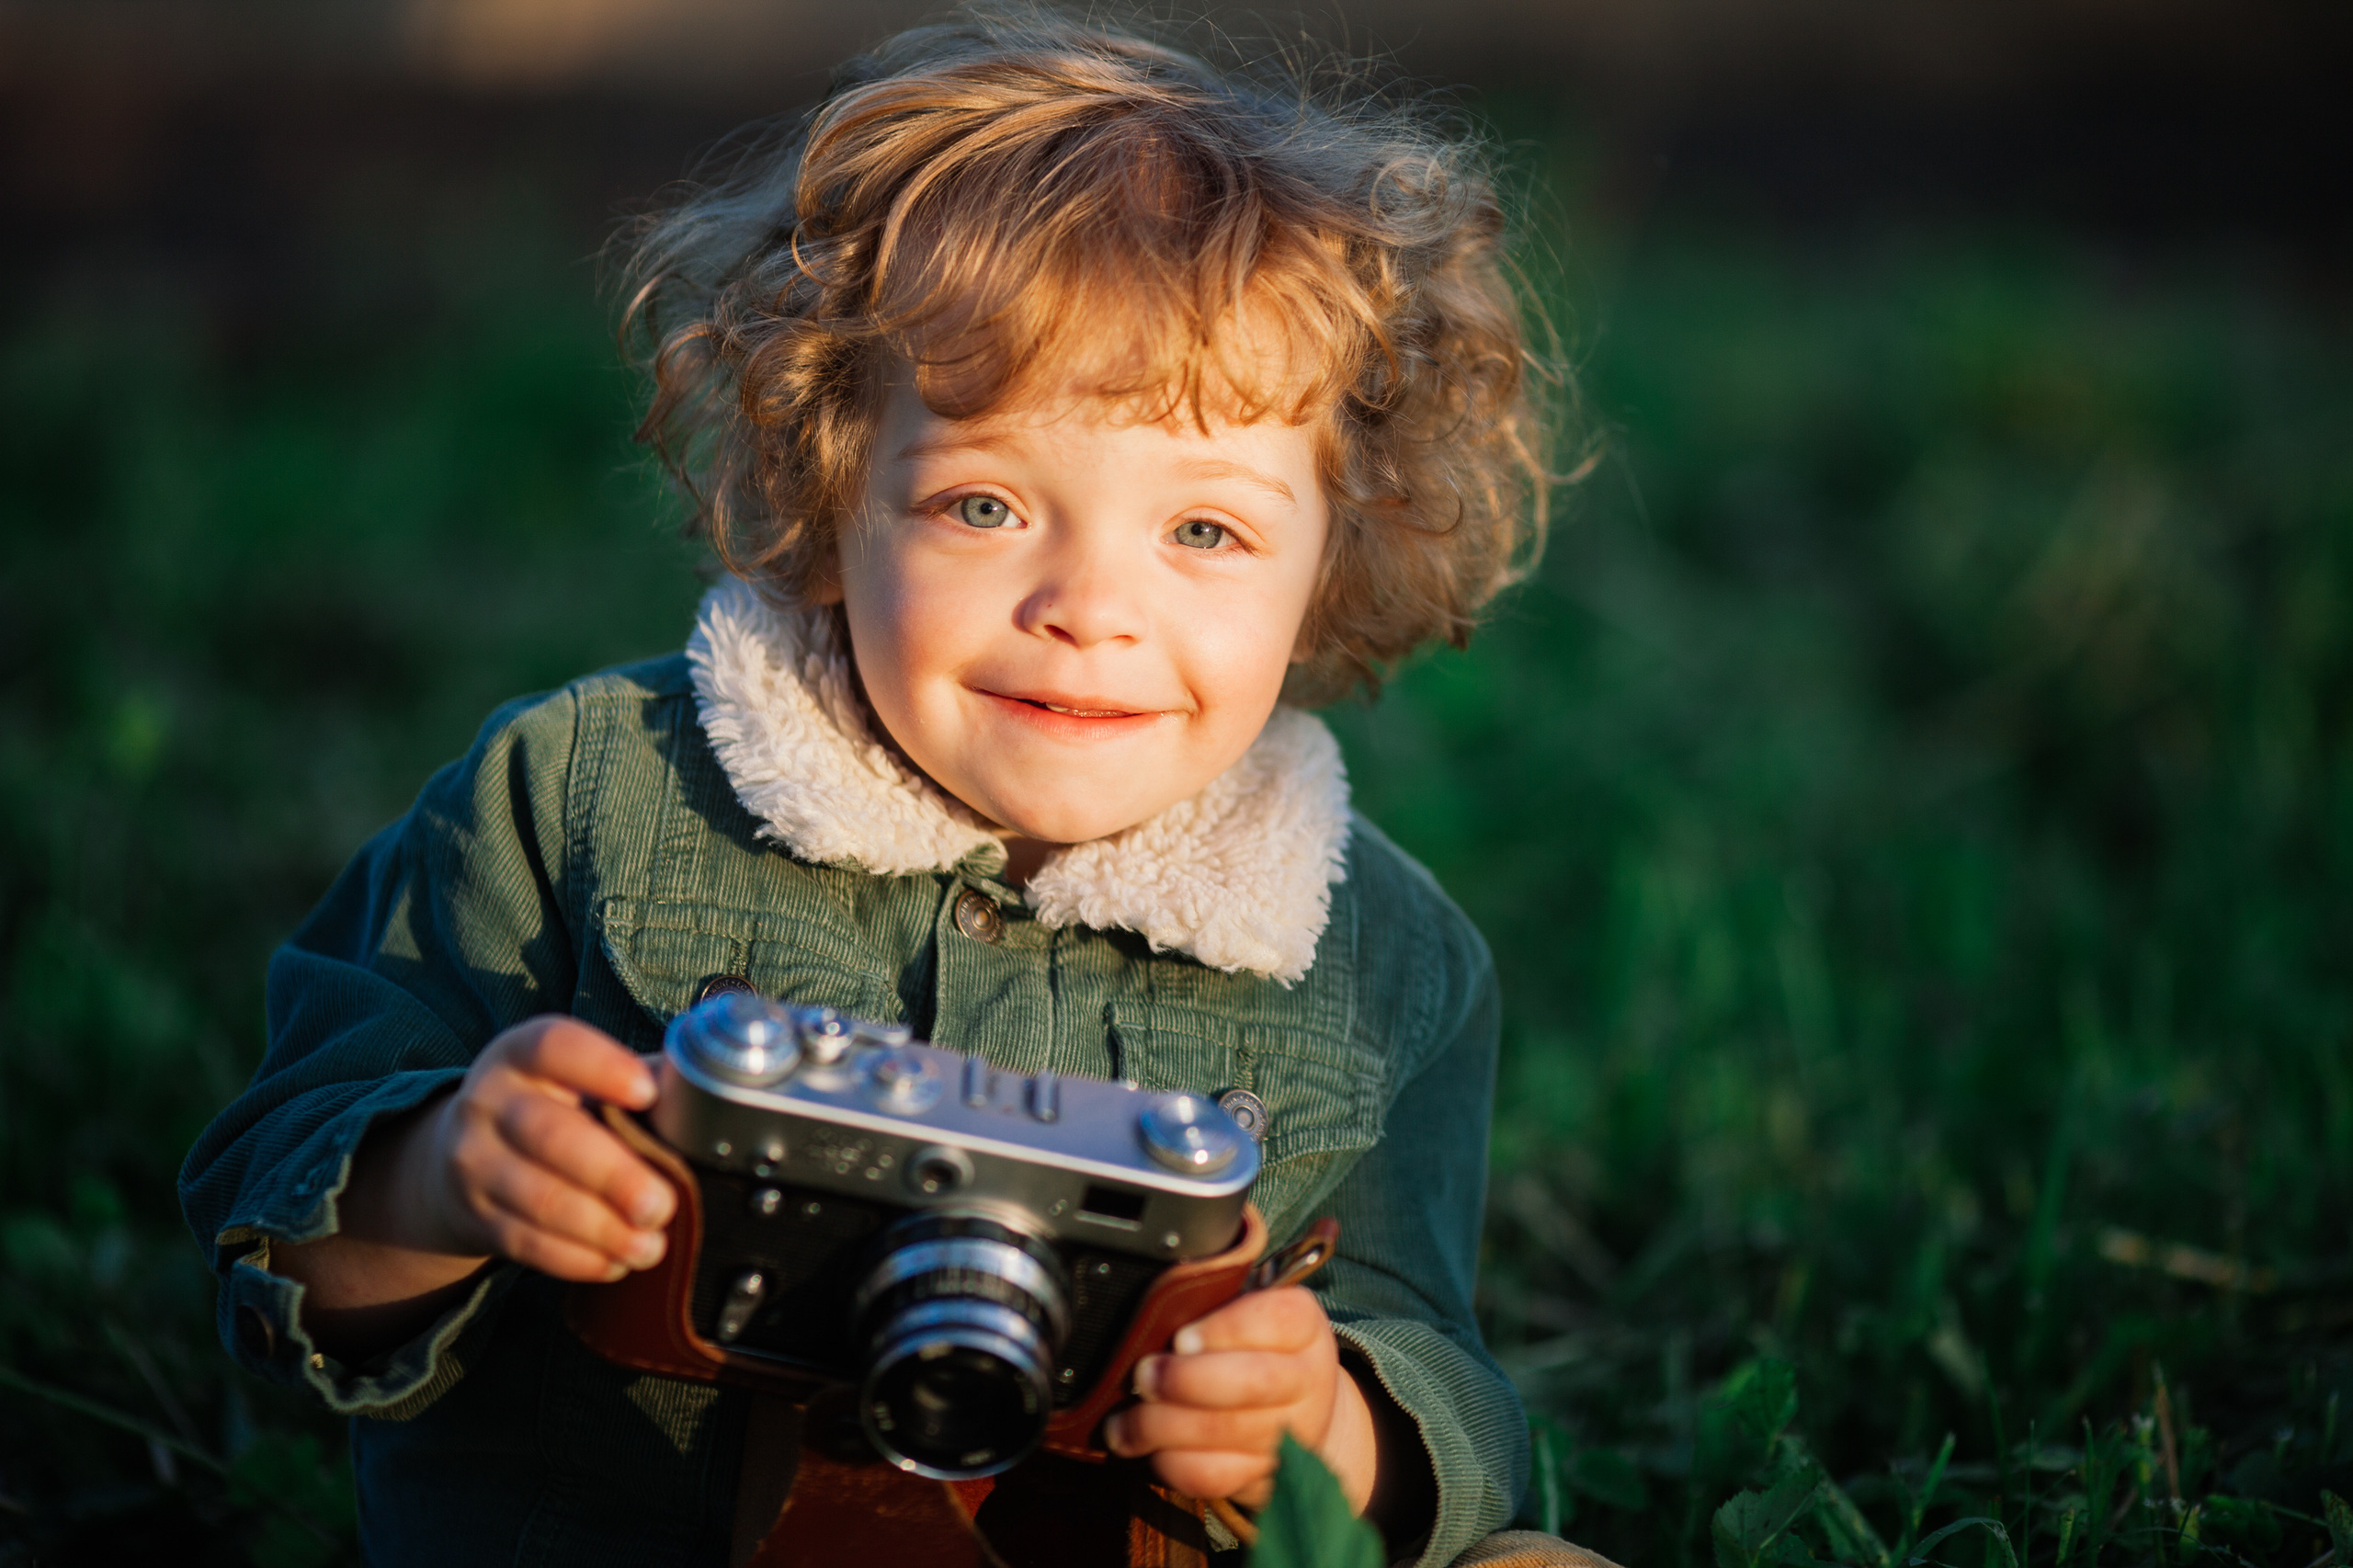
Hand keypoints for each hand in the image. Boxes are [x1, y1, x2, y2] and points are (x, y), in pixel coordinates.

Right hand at [390, 1015, 675, 1280]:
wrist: (456, 1156)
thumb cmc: (549, 1109)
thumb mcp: (576, 1079)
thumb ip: (633, 1079)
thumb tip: (704, 1099)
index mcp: (522, 1055)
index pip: (554, 1047)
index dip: (602, 1067)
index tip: (649, 1093)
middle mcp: (489, 1102)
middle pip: (550, 1136)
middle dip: (614, 1177)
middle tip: (662, 1206)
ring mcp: (473, 1162)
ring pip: (540, 1199)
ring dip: (603, 1230)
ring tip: (649, 1245)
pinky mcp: (473, 1216)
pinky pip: (526, 1242)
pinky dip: (577, 1258)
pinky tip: (614, 1262)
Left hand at [1101, 1286, 1378, 1510]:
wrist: (1298, 1416)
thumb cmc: (1256, 1350)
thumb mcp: (1249, 1311)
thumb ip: (1214, 1302)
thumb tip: (1155, 1303)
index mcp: (1305, 1327)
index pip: (1278, 1318)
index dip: (1225, 1329)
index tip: (1181, 1337)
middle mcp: (1307, 1380)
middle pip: (1253, 1380)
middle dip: (1185, 1380)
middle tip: (1143, 1376)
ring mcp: (1291, 1434)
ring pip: (1226, 1431)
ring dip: (1162, 1425)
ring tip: (1124, 1419)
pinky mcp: (1266, 1476)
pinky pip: (1215, 1475)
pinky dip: (1171, 1463)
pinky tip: (1147, 1448)